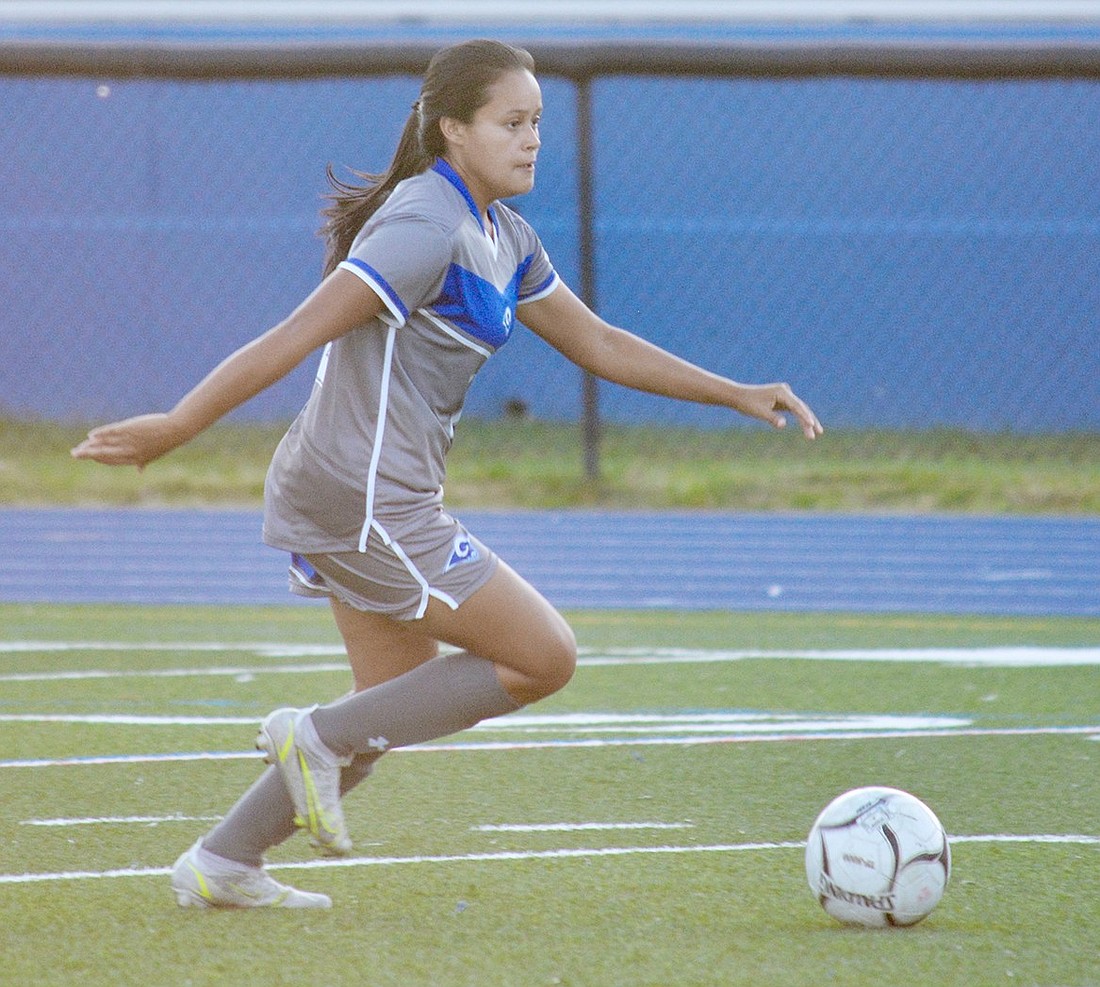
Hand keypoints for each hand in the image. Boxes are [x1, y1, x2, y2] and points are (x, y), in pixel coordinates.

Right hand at [70, 413, 190, 467]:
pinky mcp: (129, 429)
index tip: (88, 457)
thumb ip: (143, 462)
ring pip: (105, 444)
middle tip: (74, 454)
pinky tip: (91, 435)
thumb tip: (140, 471)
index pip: (112, 461)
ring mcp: (129, 440)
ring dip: (90, 445)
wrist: (176, 430)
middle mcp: (130, 452)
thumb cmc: (164, 442)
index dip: (98, 459)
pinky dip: (101, 433)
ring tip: (79, 446)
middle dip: (88, 455)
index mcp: (134, 459)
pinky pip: (111, 432)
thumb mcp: (153, 455)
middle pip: (104, 455)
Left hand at [734, 382, 822, 439]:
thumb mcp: (760, 412)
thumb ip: (772, 418)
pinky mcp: (782, 400)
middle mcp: (785, 391)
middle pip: (801, 407)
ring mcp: (785, 395)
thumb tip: (783, 425)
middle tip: (818, 433)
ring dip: (806, 421)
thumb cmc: (748, 403)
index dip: (805, 416)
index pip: (796, 406)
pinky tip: (807, 427)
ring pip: (799, 409)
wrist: (738, 396)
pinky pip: (794, 410)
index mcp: (781, 392)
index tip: (812, 424)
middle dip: (810, 420)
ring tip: (814, 434)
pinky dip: (799, 418)